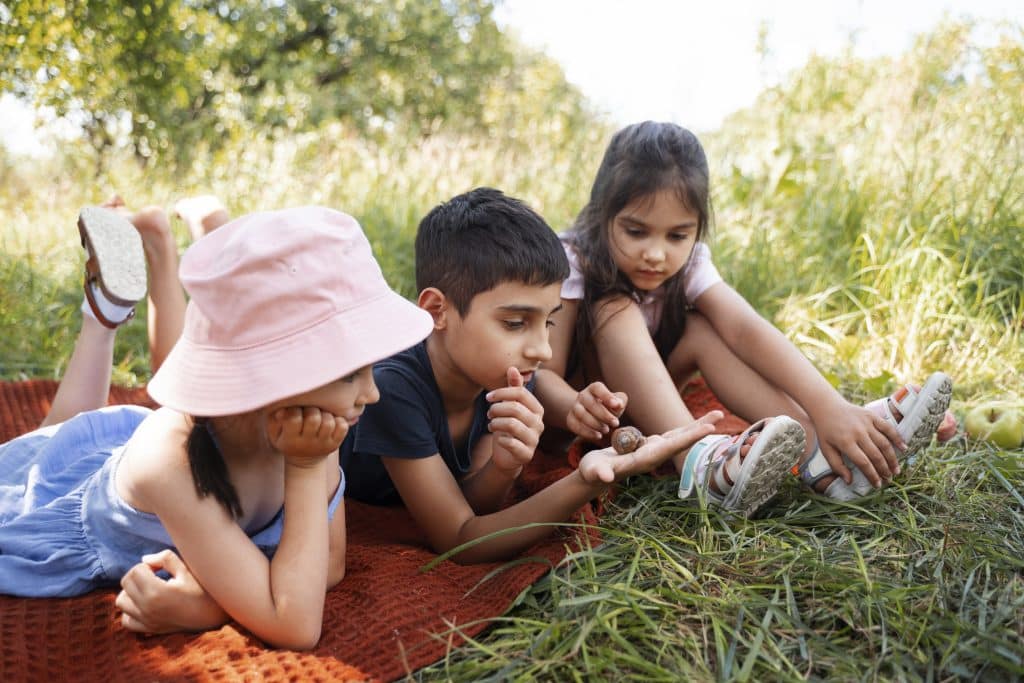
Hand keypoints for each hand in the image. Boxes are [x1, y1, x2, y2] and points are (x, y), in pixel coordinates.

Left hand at [116, 549, 228, 634]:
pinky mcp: (150, 629)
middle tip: (155, 575)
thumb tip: (144, 559)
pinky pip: (126, 621)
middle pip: (126, 583)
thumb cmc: (203, 589)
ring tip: (148, 588)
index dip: (148, 565)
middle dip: (137, 574)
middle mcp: (147, 608)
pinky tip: (144, 604)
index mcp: (156, 591)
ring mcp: (147, 620)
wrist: (214, 615)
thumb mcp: (187, 569)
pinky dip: (130, 611)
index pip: (135, 570)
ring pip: (121, 601)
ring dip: (130, 591)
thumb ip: (164, 559)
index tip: (161, 568)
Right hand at [267, 406, 347, 466]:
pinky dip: (339, 420)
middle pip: (313, 418)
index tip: (294, 410)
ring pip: (329, 422)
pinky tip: (331, 421)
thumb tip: (282, 410)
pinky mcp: (336, 443)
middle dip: (311, 409)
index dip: (294, 410)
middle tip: (309, 411)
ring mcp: (323, 444)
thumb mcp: (275, 432)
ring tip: (320, 415)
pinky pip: (343, 427)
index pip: (293, 419)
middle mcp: (308, 443)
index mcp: (290, 439)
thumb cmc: (288, 438)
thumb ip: (273, 418)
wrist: (305, 460)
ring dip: (325, 415)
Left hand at [486, 367, 544, 473]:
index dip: (501, 392)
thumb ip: (513, 388)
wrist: (508, 456)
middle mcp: (539, 423)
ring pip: (511, 424)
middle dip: (496, 409)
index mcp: (537, 409)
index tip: (488, 397)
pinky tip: (498, 439)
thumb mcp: (510, 407)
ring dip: (495, 423)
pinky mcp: (527, 454)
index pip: (520, 393)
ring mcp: (534, 440)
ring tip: (491, 425)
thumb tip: (512, 368)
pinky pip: (511, 443)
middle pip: (515, 408)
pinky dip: (501, 439)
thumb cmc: (509, 427)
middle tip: (489, 414)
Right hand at [566, 382, 627, 441]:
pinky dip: (587, 432)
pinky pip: (575, 425)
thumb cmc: (607, 406)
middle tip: (615, 423)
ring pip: (581, 414)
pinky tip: (598, 436)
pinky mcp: (570, 419)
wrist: (591, 413)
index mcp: (594, 388)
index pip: (597, 388)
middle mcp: (583, 396)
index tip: (617, 405)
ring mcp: (575, 407)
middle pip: (590, 403)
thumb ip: (620, 401)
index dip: (606, 395)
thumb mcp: (616, 401)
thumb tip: (619, 404)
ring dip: (595, 424)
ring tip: (606, 430)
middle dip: (604, 415)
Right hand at [577, 411, 722, 483]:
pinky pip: (673, 435)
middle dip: (700, 429)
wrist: (595, 475)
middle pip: (682, 440)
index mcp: (645, 459)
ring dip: (698, 426)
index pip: (672, 447)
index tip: (707, 430)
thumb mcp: (593, 470)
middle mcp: (655, 455)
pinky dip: (686, 428)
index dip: (689, 438)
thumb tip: (605, 478)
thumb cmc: (593, 471)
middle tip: (720, 416)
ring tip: (716, 415)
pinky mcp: (651, 446)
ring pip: (681, 436)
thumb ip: (599, 474)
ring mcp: (655, 450)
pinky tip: (697, 424)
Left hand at [811, 398, 902, 487]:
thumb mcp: (826, 449)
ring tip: (895, 470)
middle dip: (884, 470)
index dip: (872, 475)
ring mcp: (866, 423)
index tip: (877, 485)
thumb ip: (837, 466)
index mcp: (845, 442)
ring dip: (892, 459)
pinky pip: (888, 428)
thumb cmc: (826, 431)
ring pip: (884, 444)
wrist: (827, 407)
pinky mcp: (872, 415)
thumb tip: (849, 481)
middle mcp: (858, 433)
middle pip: (875, 455)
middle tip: (888, 480)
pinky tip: (904, 448)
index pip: (863, 463)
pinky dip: (897, 438)